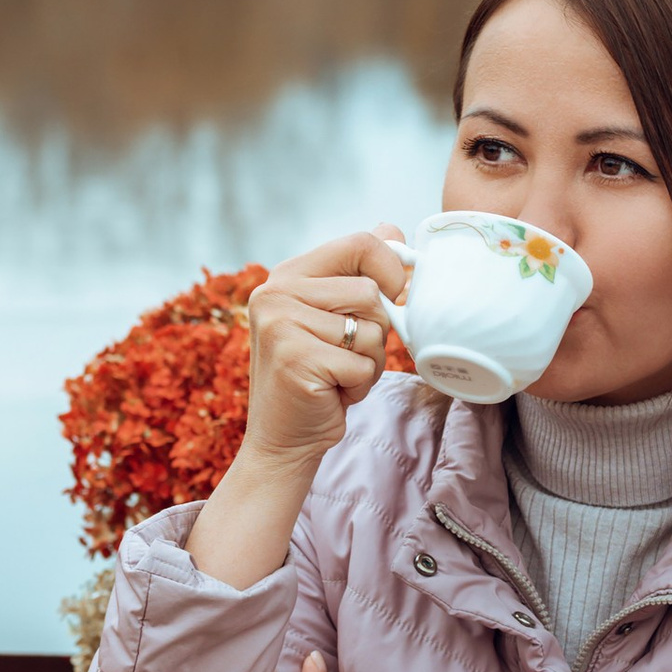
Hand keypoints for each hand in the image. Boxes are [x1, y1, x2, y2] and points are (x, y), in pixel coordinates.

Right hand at [188, 229, 410, 592]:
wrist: (282, 440)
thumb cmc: (318, 378)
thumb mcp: (335, 318)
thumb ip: (358, 274)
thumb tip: (393, 230)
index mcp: (286, 276)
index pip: (360, 242)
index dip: (392, 268)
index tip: (395, 295)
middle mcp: (275, 293)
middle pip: (371, 291)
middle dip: (376, 331)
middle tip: (346, 355)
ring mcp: (280, 325)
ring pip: (371, 329)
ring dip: (368, 361)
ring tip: (338, 375)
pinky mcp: (295, 358)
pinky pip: (363, 364)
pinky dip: (360, 385)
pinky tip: (332, 393)